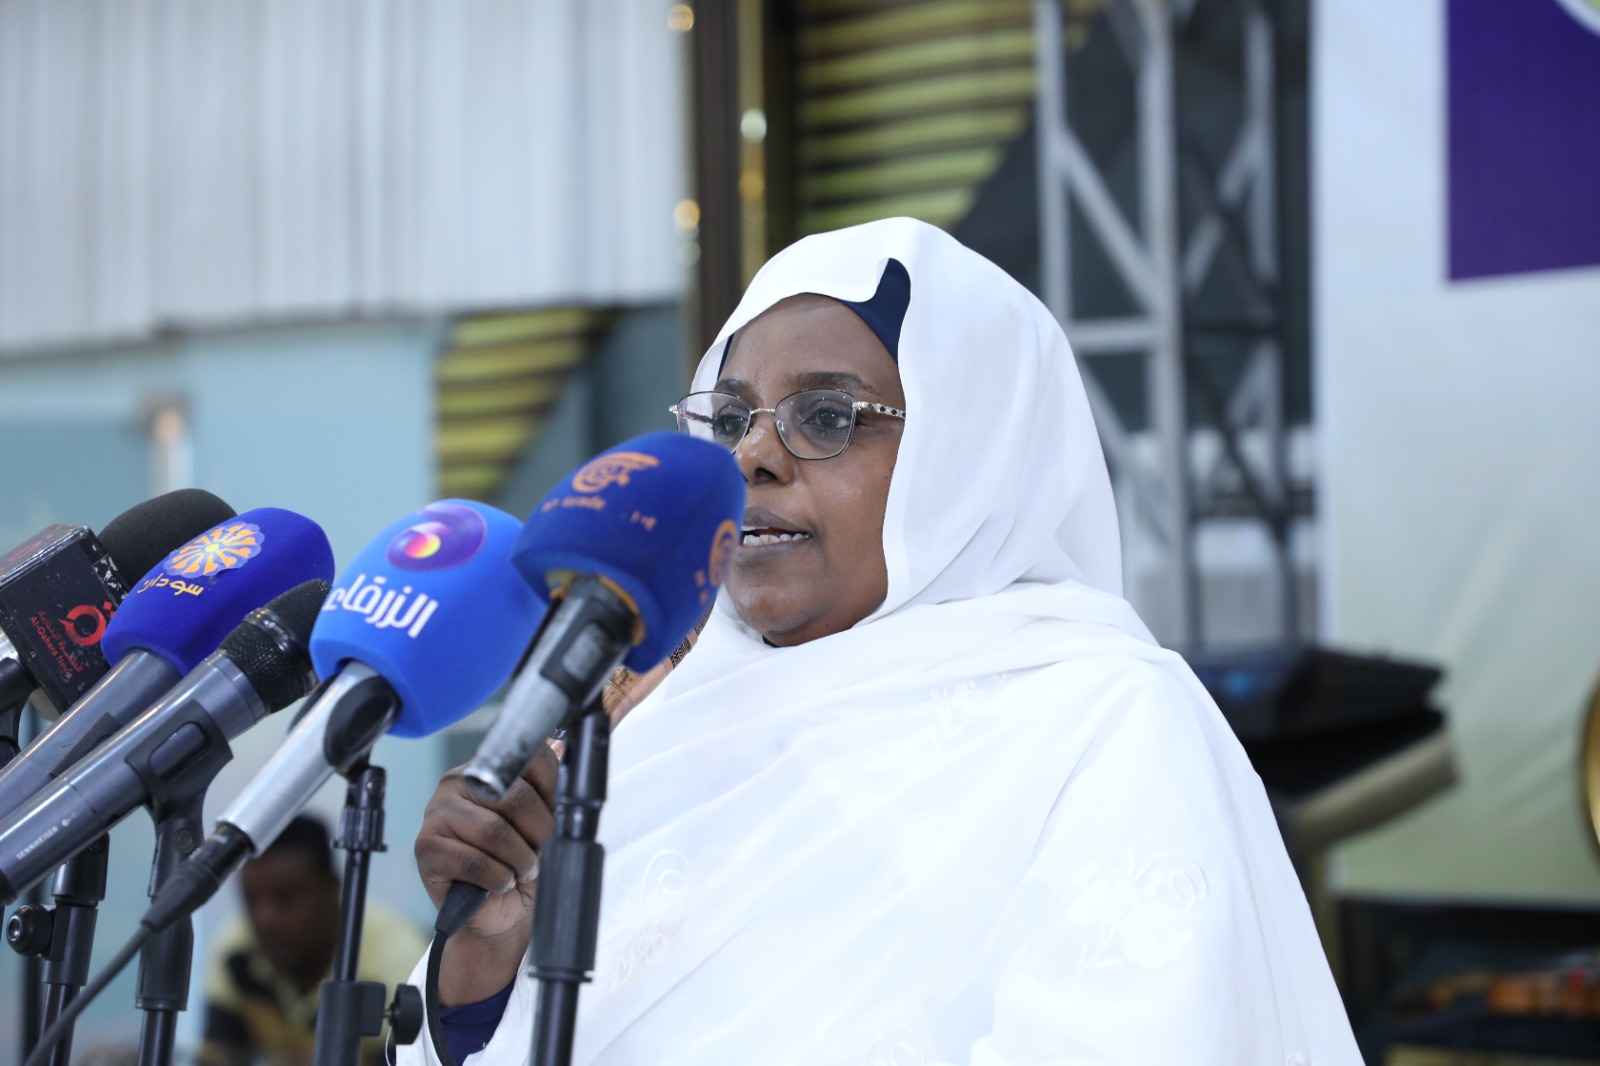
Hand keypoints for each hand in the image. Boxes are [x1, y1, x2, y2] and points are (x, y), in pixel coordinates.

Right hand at [414, 743, 557, 1003]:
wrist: (501, 914)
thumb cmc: (522, 864)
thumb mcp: (546, 825)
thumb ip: (552, 790)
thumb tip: (566, 751)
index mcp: (488, 769)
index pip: (527, 758)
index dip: (552, 793)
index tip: (557, 818)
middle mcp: (457, 783)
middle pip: (514, 796)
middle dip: (539, 832)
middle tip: (540, 853)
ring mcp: (437, 814)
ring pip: (493, 831)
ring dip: (519, 859)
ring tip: (522, 870)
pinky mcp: (427, 849)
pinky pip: (474, 861)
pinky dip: (498, 877)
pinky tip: (501, 882)